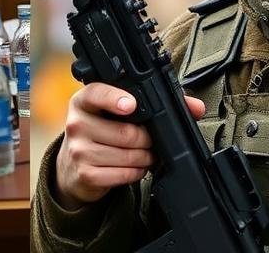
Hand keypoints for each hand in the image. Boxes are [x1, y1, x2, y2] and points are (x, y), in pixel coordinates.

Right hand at [54, 82, 204, 209]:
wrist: (73, 164)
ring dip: (145, 158)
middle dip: (147, 139)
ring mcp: (78, 150)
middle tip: (150, 140)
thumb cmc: (103, 129)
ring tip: (143, 154)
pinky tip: (133, 167)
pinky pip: (124, 175)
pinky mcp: (85, 174)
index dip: (115, 99)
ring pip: (128, 156)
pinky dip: (136, 173)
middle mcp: (77, 123)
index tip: (131, 105)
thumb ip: (155, 103)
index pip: (97, 94)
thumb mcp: (118, 111)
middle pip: (126, 133)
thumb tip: (195, 107)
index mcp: (83, 101)